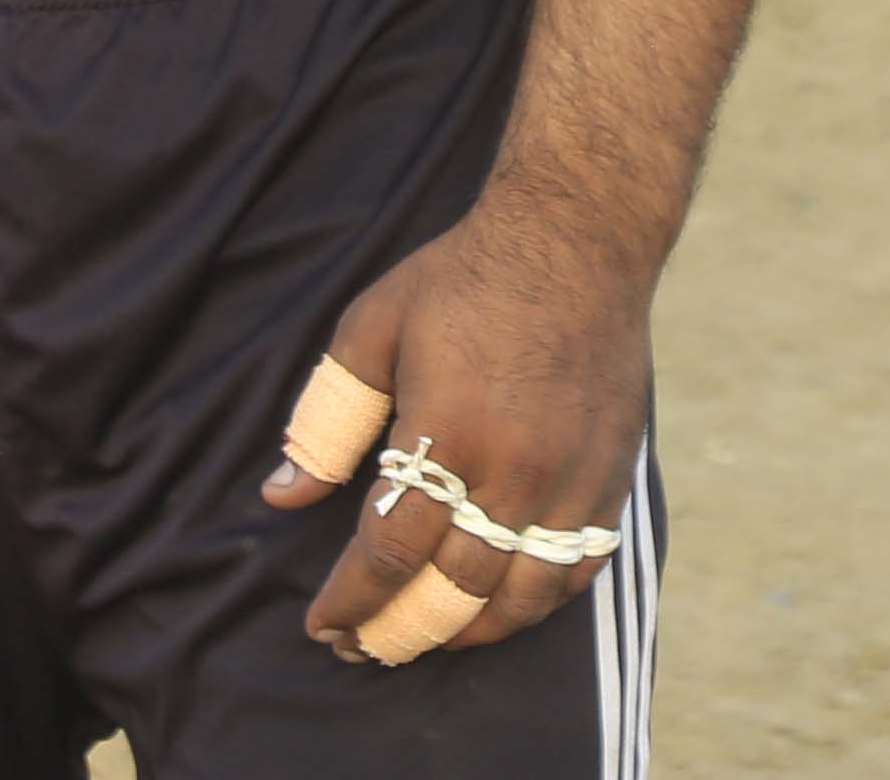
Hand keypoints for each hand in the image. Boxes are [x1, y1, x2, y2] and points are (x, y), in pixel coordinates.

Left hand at [258, 204, 650, 666]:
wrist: (578, 239)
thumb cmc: (463, 279)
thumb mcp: (373, 328)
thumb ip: (327, 418)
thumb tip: (280, 496)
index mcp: (448, 433)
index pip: (389, 551)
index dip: (351, 601)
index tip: (323, 626)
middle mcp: (514, 471)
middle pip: (451, 590)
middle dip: (397, 631)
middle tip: (362, 650)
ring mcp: (570, 481)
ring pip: (518, 598)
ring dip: (465, 633)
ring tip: (426, 641)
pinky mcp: (609, 479)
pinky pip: (576, 569)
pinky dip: (536, 604)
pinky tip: (501, 609)